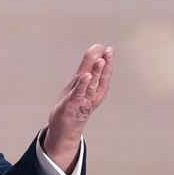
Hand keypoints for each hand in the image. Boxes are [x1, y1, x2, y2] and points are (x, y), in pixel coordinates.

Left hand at [43, 44, 113, 173]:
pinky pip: (78, 95)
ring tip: (100, 61)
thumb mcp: (80, 80)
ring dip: (96, 73)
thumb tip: (98, 47)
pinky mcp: (72, 106)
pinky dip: (82, 86)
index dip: (108, 62)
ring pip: (91, 86)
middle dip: (105, 65)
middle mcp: (93, 96)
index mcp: (97, 89)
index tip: (109, 49)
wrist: (64, 127)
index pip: (104, 74)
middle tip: (109, 52)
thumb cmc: (73, 102)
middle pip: (101, 79)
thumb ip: (88, 64)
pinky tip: (85, 76)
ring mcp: (83, 102)